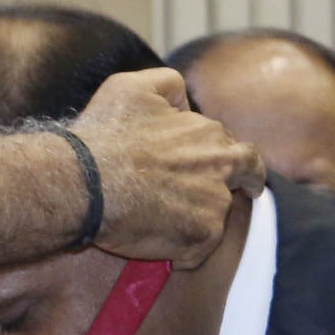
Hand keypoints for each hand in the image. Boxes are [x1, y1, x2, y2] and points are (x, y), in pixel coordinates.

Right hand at [76, 69, 263, 264]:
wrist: (86, 182)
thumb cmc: (105, 135)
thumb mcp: (133, 86)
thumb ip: (169, 85)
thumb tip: (187, 103)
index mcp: (208, 134)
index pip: (235, 146)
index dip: (230, 154)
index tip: (229, 165)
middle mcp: (220, 167)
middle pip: (248, 175)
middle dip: (248, 182)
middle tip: (247, 191)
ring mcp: (215, 204)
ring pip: (218, 214)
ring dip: (199, 217)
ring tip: (166, 221)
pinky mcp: (203, 237)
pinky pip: (199, 248)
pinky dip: (182, 249)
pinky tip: (156, 242)